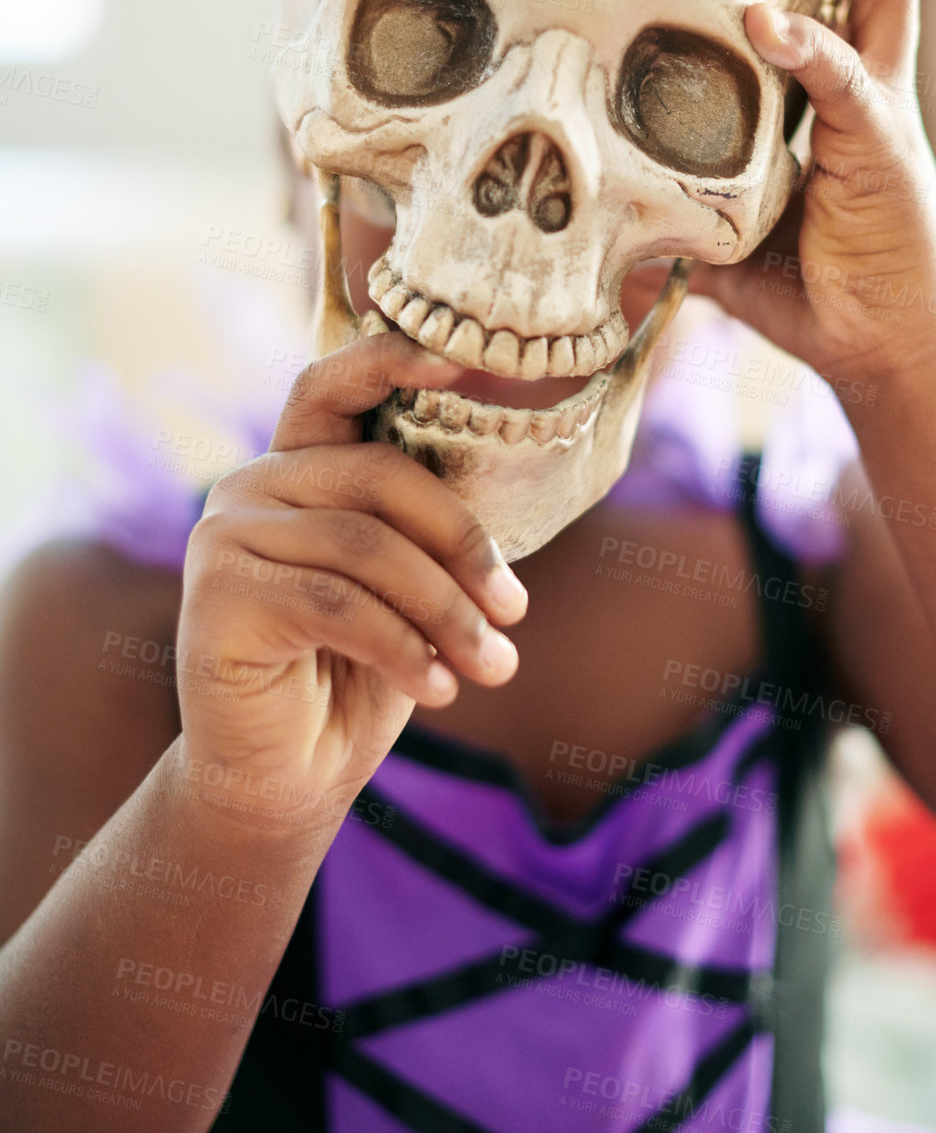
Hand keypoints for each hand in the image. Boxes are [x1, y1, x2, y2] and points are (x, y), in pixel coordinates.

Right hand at [175, 332, 527, 831]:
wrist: (286, 778)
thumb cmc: (357, 673)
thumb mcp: (407, 587)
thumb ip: (426, 528)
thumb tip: (516, 481)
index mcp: (298, 465)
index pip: (334, 389)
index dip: (389, 359)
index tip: (461, 357)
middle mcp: (252, 483)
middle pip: (379, 476)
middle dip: (462, 546)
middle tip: (515, 613)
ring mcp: (225, 532)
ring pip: (368, 548)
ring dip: (447, 612)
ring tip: (493, 666)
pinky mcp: (218, 593)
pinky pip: (339, 604)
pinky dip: (404, 648)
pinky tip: (437, 688)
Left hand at [682, 0, 935, 382]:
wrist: (881, 351)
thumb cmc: (811, 289)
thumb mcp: (729, 229)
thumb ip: (678, 201)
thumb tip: (599, 206)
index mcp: (838, 94)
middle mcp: (870, 85)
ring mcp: (882, 111)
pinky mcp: (882, 153)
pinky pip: (843, 85)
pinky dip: (806, 45)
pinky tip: (762, 16)